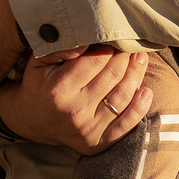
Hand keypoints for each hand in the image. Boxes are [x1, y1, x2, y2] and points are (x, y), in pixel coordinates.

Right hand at [0, 45, 153, 151]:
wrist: (32, 121)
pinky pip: (127, 124)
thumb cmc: (39, 85)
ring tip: (140, 59)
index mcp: (59, 89)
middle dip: (126, 57)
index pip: (96, 60)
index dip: (111, 46)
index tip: (115, 36)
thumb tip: (88, 36)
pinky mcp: (98, 142)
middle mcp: (75, 110)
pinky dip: (140, 107)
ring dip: (137, 74)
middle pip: (113, 76)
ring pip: (123, 96)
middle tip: (131, 45)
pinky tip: (146, 91)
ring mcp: (88, 128)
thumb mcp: (38, 63)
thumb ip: (61, 48)